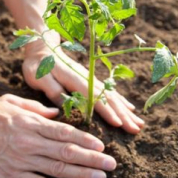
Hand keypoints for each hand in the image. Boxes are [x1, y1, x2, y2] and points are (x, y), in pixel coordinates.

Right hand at [0, 94, 115, 177]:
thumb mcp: (11, 102)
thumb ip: (35, 107)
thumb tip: (56, 113)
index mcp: (32, 124)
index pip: (65, 132)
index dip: (85, 140)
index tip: (101, 146)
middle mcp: (31, 142)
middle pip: (67, 152)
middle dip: (91, 159)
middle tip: (111, 165)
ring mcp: (23, 160)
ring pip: (57, 168)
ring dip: (80, 174)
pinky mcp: (12, 175)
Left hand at [23, 33, 144, 133]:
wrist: (43, 49)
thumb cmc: (38, 66)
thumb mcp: (40, 78)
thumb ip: (54, 91)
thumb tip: (68, 107)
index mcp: (75, 80)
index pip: (94, 97)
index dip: (107, 111)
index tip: (119, 124)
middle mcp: (87, 79)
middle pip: (109, 98)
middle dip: (123, 114)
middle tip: (136, 129)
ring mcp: (91, 79)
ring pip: (112, 96)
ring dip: (125, 110)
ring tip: (139, 122)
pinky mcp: (90, 80)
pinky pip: (109, 91)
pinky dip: (120, 101)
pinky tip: (129, 108)